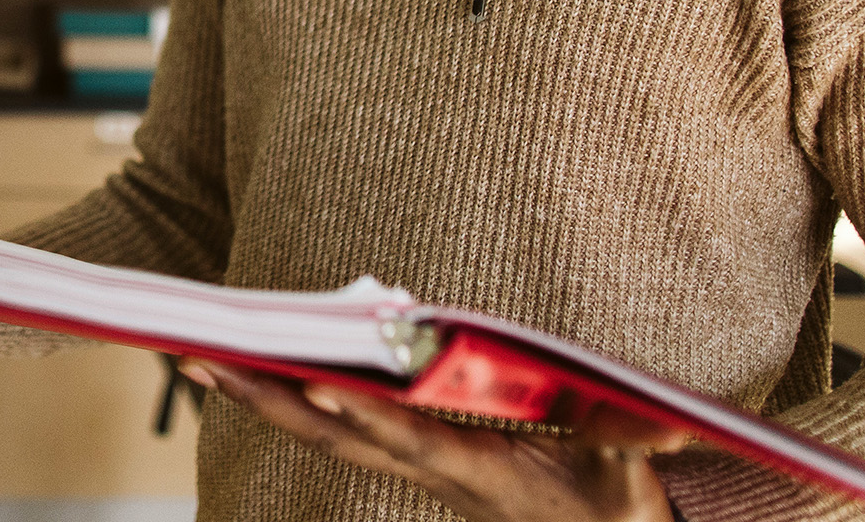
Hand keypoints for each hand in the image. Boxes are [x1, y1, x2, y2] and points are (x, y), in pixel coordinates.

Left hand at [180, 359, 689, 521]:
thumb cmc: (617, 508)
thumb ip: (632, 446)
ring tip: (202, 358)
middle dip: (266, 398)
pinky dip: (300, 399)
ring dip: (263, 396)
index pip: (411, 442)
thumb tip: (665, 423)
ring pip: (325, 432)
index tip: (317, 391)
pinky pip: (344, 427)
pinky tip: (265, 370)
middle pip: (332, 436)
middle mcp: (431, 470)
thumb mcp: (629, 479)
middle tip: (198, 358)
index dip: (364, 420)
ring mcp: (416, 465)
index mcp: (479, 474)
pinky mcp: (417, 456)